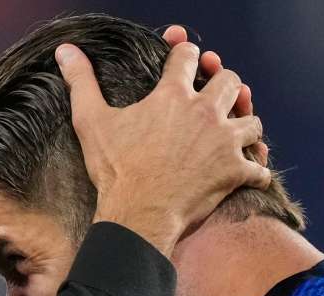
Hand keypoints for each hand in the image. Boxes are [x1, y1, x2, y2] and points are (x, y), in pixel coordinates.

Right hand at [55, 33, 268, 254]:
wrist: (138, 215)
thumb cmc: (115, 170)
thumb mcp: (91, 122)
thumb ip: (81, 82)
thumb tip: (66, 52)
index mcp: (172, 95)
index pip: (186, 57)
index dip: (184, 53)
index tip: (183, 57)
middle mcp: (205, 112)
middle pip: (231, 81)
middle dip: (225, 85)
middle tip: (215, 95)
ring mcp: (224, 142)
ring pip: (252, 121)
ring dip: (245, 125)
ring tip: (234, 133)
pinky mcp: (234, 172)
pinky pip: (258, 168)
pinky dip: (254, 170)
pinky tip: (246, 172)